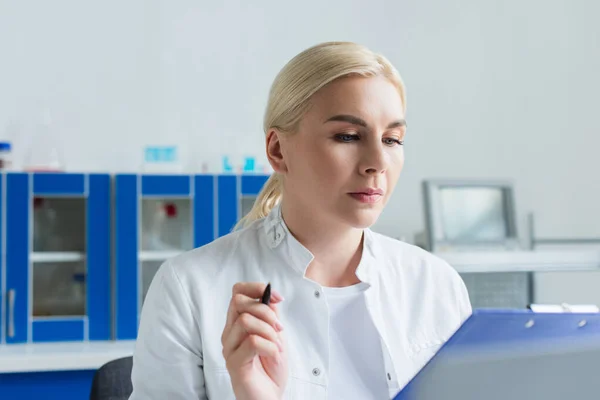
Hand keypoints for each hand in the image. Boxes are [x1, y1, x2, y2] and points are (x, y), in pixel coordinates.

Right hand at [221, 282, 287, 399]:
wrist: (269, 396)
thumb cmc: (270, 368)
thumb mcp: (275, 335)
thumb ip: (270, 315)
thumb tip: (269, 295)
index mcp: (237, 323)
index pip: (237, 292)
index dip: (256, 288)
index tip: (277, 298)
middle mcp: (229, 333)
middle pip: (239, 302)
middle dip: (265, 311)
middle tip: (279, 328)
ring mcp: (229, 348)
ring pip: (246, 321)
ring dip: (269, 331)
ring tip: (277, 346)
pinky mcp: (234, 363)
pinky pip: (253, 342)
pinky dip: (270, 346)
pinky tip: (273, 355)